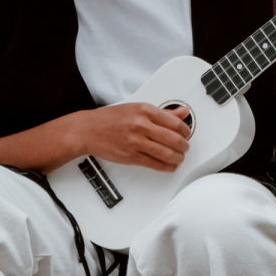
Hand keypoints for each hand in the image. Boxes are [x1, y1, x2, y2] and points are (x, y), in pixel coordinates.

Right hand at [70, 103, 190, 171]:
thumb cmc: (111, 118)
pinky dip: (166, 167)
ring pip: (166, 153)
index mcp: (145, 110)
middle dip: (184, 145)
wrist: (88, 130)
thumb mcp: (137, 108)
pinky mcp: (131, 156)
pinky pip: (155, 164)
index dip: (186, 130)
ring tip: (180, 157)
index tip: (187, 133)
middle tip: (185, 147)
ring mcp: (136, 142)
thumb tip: (182, 112)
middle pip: (173, 139)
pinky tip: (170, 165)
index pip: (175, 122)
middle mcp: (141, 125)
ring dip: (178, 158)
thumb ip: (162, 112)